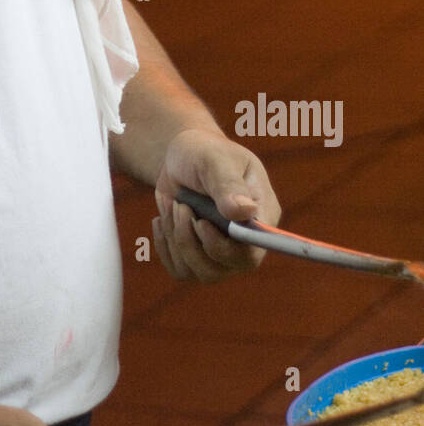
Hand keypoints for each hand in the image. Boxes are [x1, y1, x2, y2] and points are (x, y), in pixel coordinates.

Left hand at [152, 127, 280, 283]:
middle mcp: (246, 241)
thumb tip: (245, 212)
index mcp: (261, 214)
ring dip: (178, 239)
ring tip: (173, 205)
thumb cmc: (205, 153)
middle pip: (225, 268)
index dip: (227, 248)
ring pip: (201, 272)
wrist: (182, 158)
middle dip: (193, 240)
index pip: (254, 251)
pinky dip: (165, 245)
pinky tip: (163, 218)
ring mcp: (223, 253)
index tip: (201, 223)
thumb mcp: (215, 160)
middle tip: (181, 207)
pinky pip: (181, 270)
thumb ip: (228, 184)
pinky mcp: (198, 256)